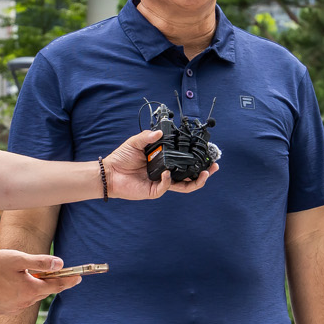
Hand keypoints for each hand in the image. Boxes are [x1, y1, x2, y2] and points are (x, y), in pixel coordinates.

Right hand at [0, 249, 76, 314]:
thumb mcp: (19, 259)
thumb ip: (41, 262)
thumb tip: (60, 264)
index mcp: (31, 289)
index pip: (57, 286)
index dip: (69, 281)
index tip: (79, 278)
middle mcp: (25, 302)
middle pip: (43, 291)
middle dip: (47, 282)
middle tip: (47, 271)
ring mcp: (14, 308)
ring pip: (30, 297)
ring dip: (31, 287)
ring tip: (20, 275)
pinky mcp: (4, 310)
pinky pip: (18, 302)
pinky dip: (19, 293)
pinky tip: (9, 284)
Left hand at [102, 129, 217, 199]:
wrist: (109, 173)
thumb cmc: (121, 158)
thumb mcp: (135, 142)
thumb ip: (147, 136)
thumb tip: (159, 132)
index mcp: (164, 162)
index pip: (184, 161)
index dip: (195, 159)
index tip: (206, 152)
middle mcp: (166, 173)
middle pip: (190, 176)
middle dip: (204, 173)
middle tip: (214, 166)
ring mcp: (161, 183)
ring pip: (184, 186)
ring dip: (196, 181)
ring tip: (205, 174)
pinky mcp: (154, 191)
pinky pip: (166, 187)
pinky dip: (168, 180)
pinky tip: (166, 172)